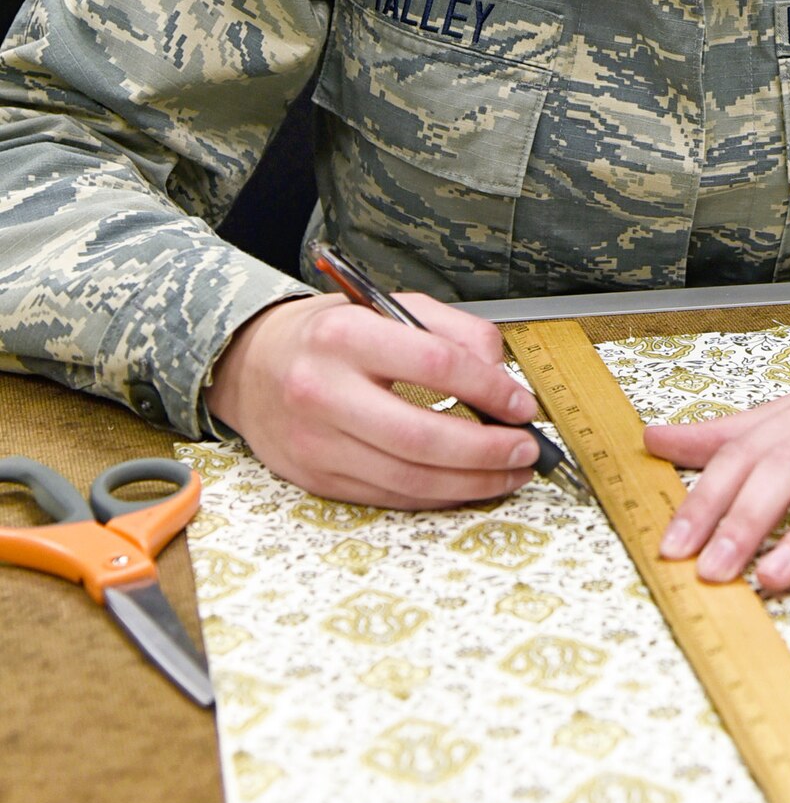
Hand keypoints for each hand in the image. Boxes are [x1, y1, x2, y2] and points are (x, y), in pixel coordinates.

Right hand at [203, 291, 540, 508]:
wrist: (251, 365)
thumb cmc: (327, 335)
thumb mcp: (387, 307)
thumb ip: (451, 330)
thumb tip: (501, 374)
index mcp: (345, 335)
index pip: (435, 364)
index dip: (489, 389)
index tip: (521, 403)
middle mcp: (323, 390)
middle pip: (422, 436)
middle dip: (488, 451)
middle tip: (525, 448)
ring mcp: (316, 442)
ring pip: (408, 478)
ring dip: (471, 482)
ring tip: (509, 472)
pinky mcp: (315, 478)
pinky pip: (390, 495)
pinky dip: (437, 495)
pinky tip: (466, 484)